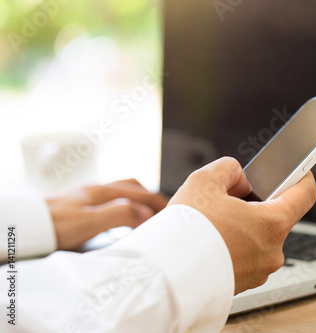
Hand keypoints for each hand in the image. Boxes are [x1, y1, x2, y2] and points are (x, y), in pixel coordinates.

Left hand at [46, 179, 168, 250]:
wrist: (23, 224)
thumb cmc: (54, 226)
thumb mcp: (90, 222)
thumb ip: (120, 215)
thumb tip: (147, 215)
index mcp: (104, 192)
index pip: (141, 194)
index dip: (159, 204)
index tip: (172, 214)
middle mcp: (97, 188)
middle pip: (133, 186)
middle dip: (152, 196)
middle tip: (164, 210)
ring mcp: (86, 193)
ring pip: (120, 189)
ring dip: (137, 196)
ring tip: (145, 209)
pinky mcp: (76, 200)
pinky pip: (107, 196)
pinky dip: (122, 200)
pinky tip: (116, 210)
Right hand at [168, 157, 315, 293]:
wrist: (165, 276)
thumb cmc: (186, 233)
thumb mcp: (204, 181)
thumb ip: (228, 170)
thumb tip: (238, 179)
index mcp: (272, 224)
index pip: (305, 194)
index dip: (302, 176)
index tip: (298, 171)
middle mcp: (272, 251)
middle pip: (275, 216)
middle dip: (254, 203)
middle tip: (227, 199)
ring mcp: (259, 271)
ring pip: (259, 237)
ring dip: (243, 226)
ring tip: (213, 223)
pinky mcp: (244, 284)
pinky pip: (246, 257)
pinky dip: (234, 246)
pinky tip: (211, 242)